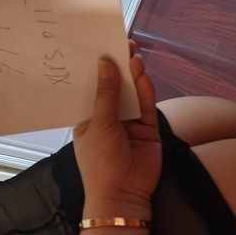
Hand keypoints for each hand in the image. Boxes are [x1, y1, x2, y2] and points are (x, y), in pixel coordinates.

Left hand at [73, 41, 160, 216]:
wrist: (123, 193)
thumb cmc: (100, 161)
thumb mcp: (99, 125)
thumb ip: (106, 94)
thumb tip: (105, 63)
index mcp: (88, 117)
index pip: (90, 87)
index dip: (94, 68)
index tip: (95, 45)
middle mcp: (108, 116)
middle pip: (114, 86)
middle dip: (116, 65)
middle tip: (119, 41)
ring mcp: (129, 121)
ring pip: (132, 92)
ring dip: (132, 74)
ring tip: (131, 51)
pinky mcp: (148, 127)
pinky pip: (147, 104)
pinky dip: (146, 89)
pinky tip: (142, 72)